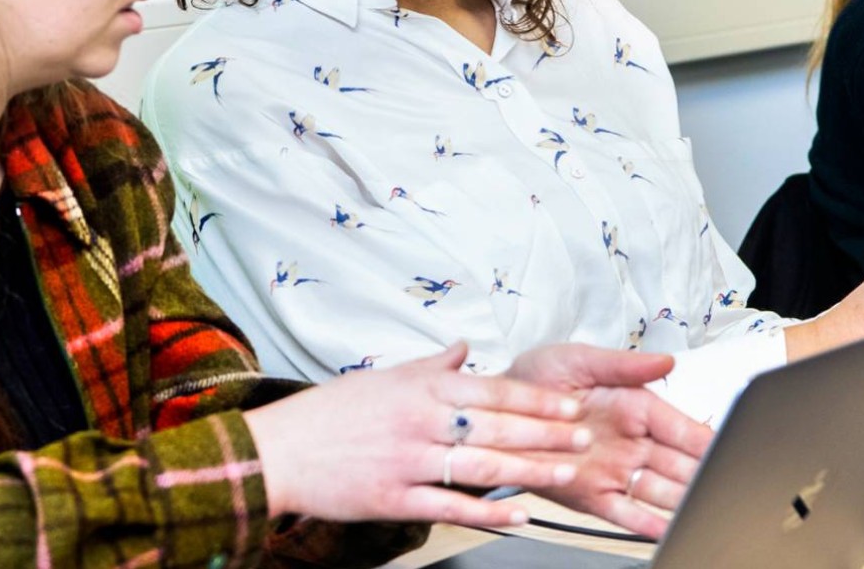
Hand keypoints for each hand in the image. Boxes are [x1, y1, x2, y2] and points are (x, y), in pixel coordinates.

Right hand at [242, 342, 590, 527]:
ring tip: (566, 471)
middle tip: (584, 437)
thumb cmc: (329, 414)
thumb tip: (463, 348)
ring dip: (530, 469)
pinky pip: (452, 506)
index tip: (570, 403)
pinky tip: (519, 515)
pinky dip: (490, 512)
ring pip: (483, 465)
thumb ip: (430, 366)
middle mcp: (420, 421)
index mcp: (420, 387)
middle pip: (497, 425)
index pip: (493, 389)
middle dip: (548, 433)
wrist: (279, 452)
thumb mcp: (383, 377)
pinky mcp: (396, 499)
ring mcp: (409, 462)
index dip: (537, 399)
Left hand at [505, 344, 714, 539]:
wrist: (495, 411)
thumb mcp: (579, 359)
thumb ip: (623, 364)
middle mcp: (630, 442)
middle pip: (677, 464)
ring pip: (657, 491)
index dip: (704, 440)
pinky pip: (623, 512)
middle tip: (722, 487)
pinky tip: (664, 530)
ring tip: (702, 510)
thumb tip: (665, 361)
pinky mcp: (592, 494)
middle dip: (701, 476)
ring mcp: (614, 470)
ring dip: (681, 502)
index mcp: (634, 407)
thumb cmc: (535, 380)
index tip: (725, 448)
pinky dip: (644, 524)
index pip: (680, 427)